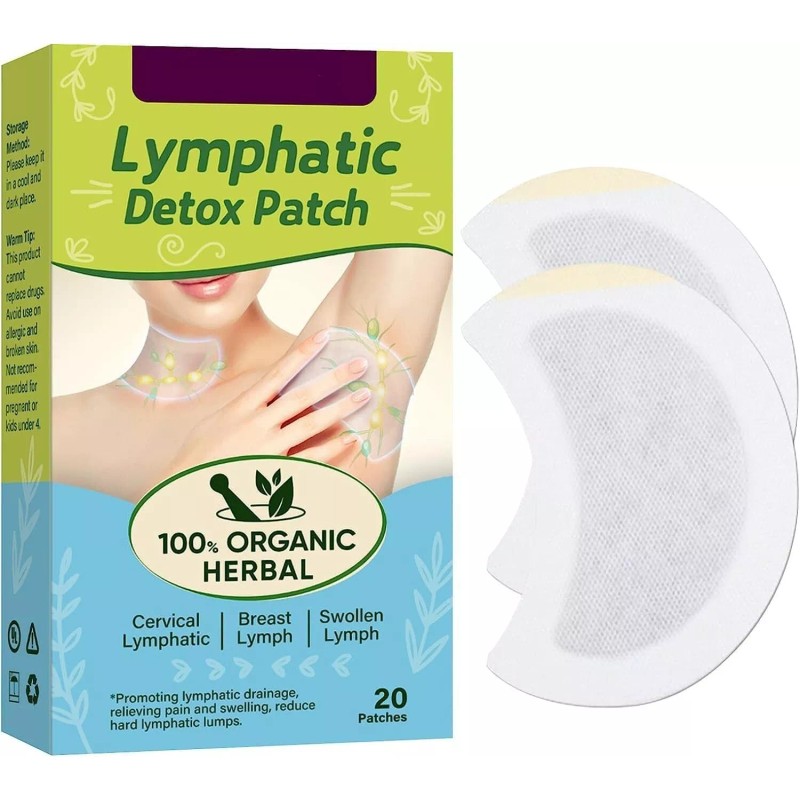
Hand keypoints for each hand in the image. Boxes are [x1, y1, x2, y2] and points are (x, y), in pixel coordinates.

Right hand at [164, 330, 368, 474]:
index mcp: (241, 407)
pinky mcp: (274, 472)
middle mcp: (256, 423)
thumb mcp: (215, 424)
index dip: (303, 354)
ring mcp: (267, 448)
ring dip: (340, 407)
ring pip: (312, 423)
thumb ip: (242, 408)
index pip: (278, 374)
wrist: (183, 492)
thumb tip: (262, 393)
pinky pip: (311, 458)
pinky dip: (332, 447)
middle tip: (360, 364)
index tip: (325, 337)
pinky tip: (351, 437)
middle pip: (303, 395)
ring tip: (364, 395)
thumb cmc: (198, 459)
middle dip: (333, 377)